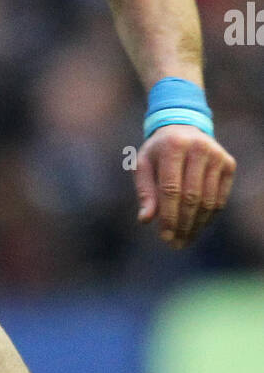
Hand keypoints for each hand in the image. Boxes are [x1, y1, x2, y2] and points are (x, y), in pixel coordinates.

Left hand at [134, 125, 235, 247]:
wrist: (183, 129)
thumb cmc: (158, 152)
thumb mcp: (143, 165)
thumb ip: (144, 191)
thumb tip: (146, 220)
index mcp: (173, 146)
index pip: (172, 189)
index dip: (168, 216)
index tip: (164, 237)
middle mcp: (198, 149)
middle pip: (192, 198)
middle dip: (183, 225)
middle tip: (175, 244)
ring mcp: (217, 156)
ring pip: (209, 201)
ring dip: (197, 225)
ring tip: (185, 240)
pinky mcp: (229, 164)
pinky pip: (220, 199)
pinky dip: (209, 217)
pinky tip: (197, 227)